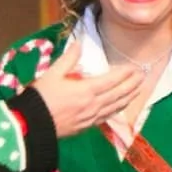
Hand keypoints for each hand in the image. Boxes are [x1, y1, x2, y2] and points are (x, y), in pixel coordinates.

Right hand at [30, 44, 145, 137]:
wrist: (28, 126)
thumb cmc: (39, 99)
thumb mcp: (52, 74)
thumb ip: (69, 58)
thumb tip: (79, 43)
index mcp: (86, 89)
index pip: (113, 79)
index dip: (125, 73)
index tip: (134, 67)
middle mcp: (92, 104)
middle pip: (118, 94)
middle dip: (132, 84)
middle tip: (142, 76)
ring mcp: (89, 118)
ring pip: (115, 107)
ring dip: (128, 98)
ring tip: (138, 91)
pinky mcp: (84, 127)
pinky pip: (105, 118)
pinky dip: (116, 111)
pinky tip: (120, 108)